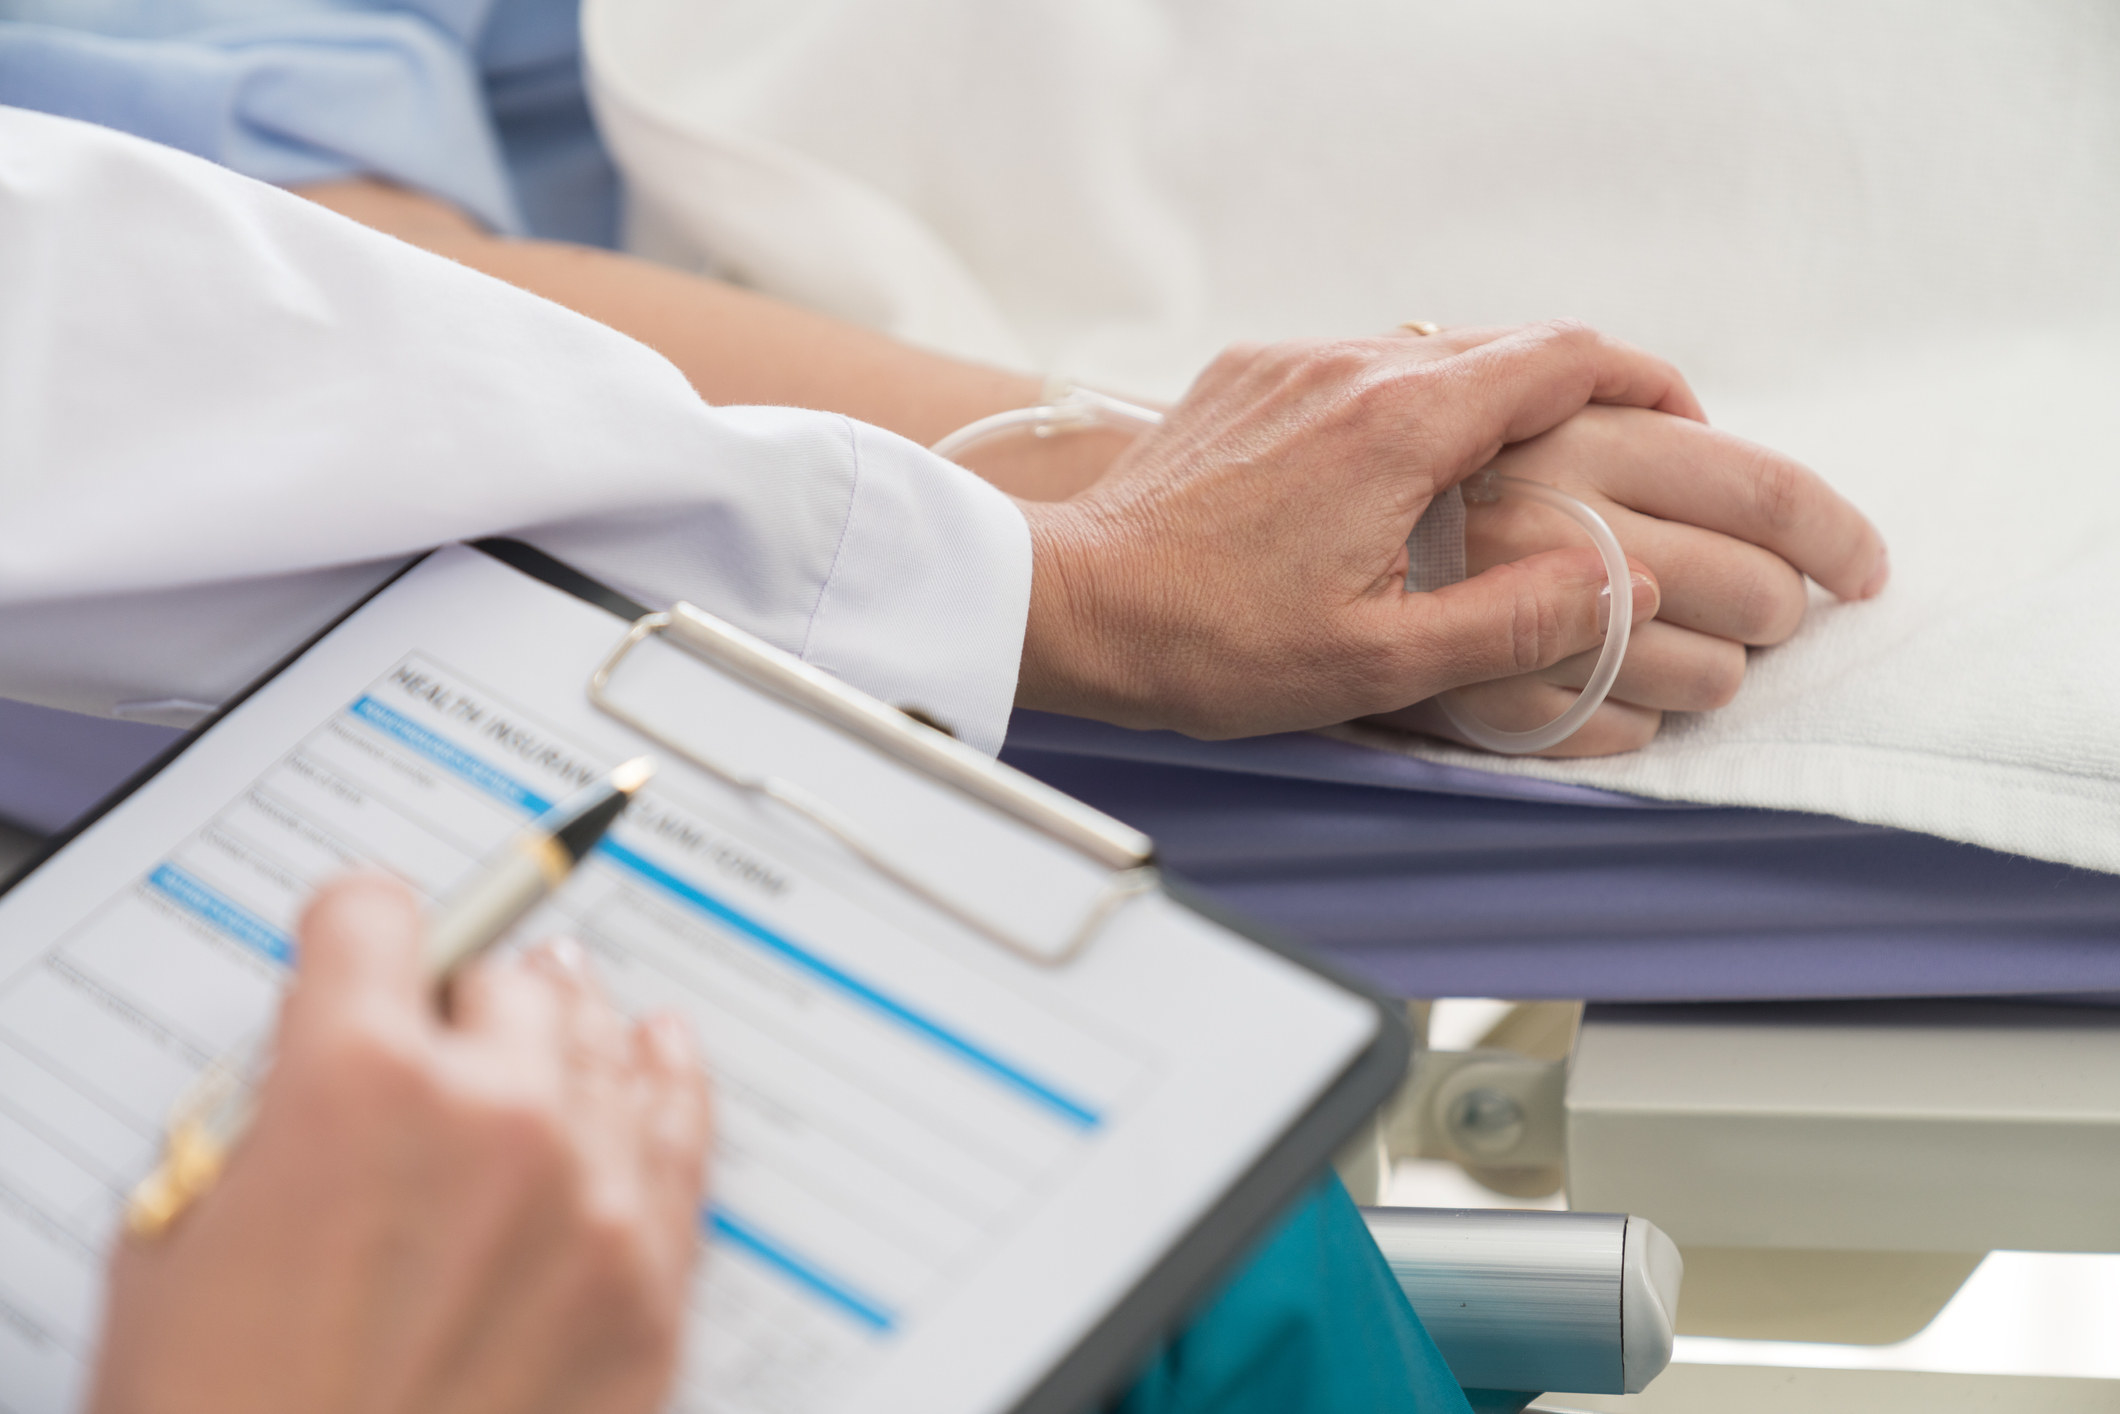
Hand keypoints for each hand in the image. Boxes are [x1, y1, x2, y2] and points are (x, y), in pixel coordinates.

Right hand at [88, 875, 712, 1413]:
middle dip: (458, 998)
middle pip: (504, 973)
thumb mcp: (177, 1247)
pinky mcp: (652, 1276)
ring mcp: (591, 1193)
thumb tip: (316, 1070)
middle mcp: (494, 1115)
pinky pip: (682, 1128)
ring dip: (559, 1031)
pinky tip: (657, 1048)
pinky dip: (666, 1078)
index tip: (357, 949)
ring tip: (547, 1022)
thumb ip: (261, 1123)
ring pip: (600, 1039)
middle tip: (434, 1040)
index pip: (375, 916)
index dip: (352, 935)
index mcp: (356, 1085)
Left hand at [1014, 321, 1685, 736]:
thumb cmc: (1209, 644)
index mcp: (1399, 424)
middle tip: (1620, 461)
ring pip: (1436, 351)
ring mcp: (1293, 362)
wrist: (1071, 604)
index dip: (1648, 386)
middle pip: (1510, 344)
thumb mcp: (1380, 662)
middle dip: (1584, 394)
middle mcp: (1350, 365)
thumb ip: (1518, 623)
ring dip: (1495, 401)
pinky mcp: (1249, 376)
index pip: (1567, 358)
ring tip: (1524, 478)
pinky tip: (1411, 478)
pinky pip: (1363, 366)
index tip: (1685, 429)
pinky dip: (1415, 405)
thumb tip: (1625, 584)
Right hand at [1371, 400, 1887, 753]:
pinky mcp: (1497, 709)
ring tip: (1684, 655)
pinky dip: (1635, 718)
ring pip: (1706, 673)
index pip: (1766, 489)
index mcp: (1573, 443)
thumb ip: (1586, 415)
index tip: (1862, 564)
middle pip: (1758, 588)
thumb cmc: (1335, 490)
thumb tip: (1694, 430)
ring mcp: (1532, 628)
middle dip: (1781, 607)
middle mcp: (1562, 528)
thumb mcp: (1466, 416)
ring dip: (1715, 670)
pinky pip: (1622, 730)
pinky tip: (1608, 692)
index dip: (1837, 531)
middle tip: (1766, 609)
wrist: (1197, 572)